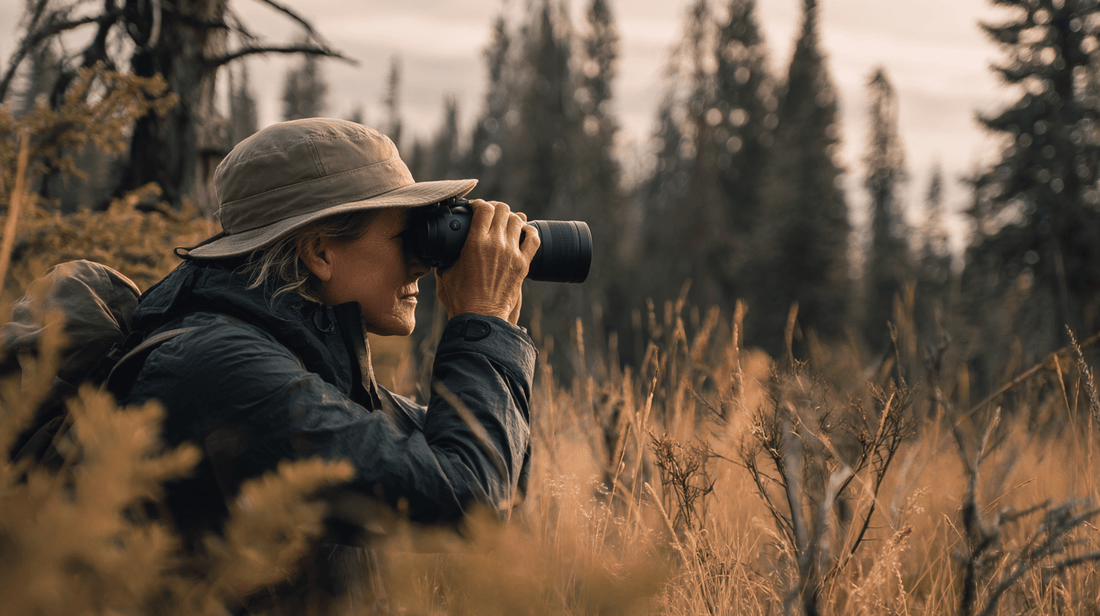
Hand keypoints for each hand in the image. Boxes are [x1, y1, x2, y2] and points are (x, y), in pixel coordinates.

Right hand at [435, 200, 539, 324]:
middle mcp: (496, 244)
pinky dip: (529, 232)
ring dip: (510, 218)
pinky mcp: (523, 265)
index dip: (479, 204)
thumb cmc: (460, 299)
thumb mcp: (444, 274)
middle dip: (495, 208)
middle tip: (490, 214)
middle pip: (503, 210)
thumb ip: (445, 259)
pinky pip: (533, 240)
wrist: (481, 318)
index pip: (484, 209)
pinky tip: (523, 232)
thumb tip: (443, 253)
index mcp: (476, 243)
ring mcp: (512, 254)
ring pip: (517, 220)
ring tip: (504, 222)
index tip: (475, 208)